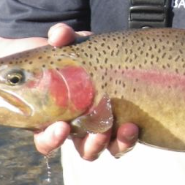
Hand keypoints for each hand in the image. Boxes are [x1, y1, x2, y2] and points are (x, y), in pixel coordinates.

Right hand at [32, 23, 138, 160]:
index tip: (61, 127)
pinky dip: (130, 136)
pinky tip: (137, 123)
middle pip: (84, 150)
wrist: (85, 54)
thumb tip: (59, 35)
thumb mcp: (61, 42)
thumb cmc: (64, 51)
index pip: (47, 141)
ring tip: (128, 127)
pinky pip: (126, 137)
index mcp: (54, 117)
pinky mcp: (122, 119)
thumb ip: (60, 37)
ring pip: (108, 148)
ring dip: (118, 144)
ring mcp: (102, 125)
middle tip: (100, 133)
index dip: (51, 140)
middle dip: (92, 145)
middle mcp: (78, 127)